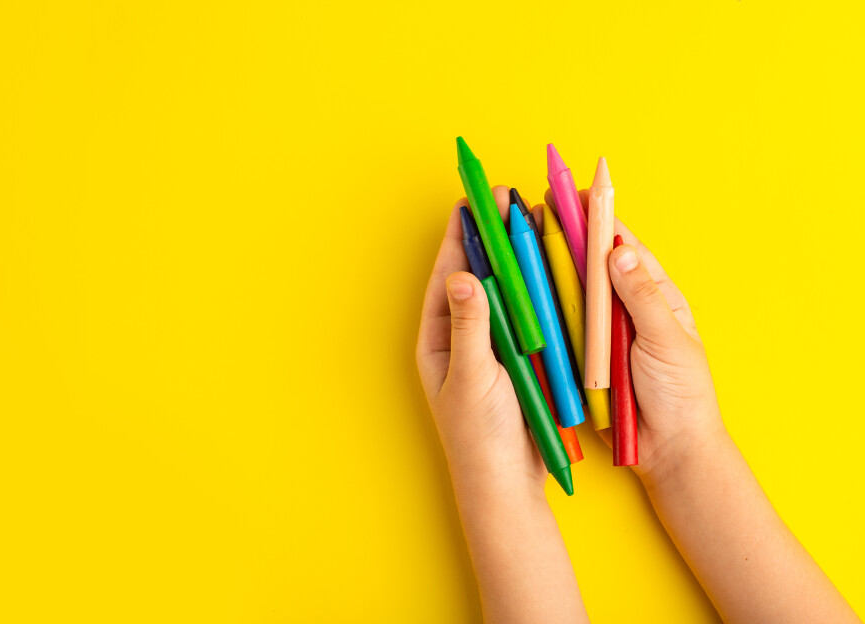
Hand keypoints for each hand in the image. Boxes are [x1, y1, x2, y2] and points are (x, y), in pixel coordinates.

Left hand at [416, 187, 547, 490]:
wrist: (508, 483)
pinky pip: (526, 315)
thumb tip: (462, 275)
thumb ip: (470, 326)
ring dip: (517, 257)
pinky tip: (553, 267)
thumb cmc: (480, 434)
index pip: (447, 274)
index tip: (475, 199)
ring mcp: (489, 347)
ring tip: (531, 220)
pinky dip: (537, 289)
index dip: (463, 235)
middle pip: (477, 274)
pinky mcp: (517, 359)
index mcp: (438, 338)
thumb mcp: (474, 376)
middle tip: (509, 198)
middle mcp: (461, 337)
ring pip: (503, 291)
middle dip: (493, 237)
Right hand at [540, 189, 725, 483]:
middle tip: (533, 211)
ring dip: (547, 269)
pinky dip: (542, 309)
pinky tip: (521, 295)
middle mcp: (625, 306)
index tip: (573, 192)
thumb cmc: (681, 396)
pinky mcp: (584, 356)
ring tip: (518, 243)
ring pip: (570, 291)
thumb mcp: (667, 341)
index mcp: (655, 294)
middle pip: (590, 262)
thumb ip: (642, 297)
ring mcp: (602, 331)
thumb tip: (616, 250)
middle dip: (563, 235)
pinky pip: (559, 325)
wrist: (671, 451)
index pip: (622, 245)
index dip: (597, 217)